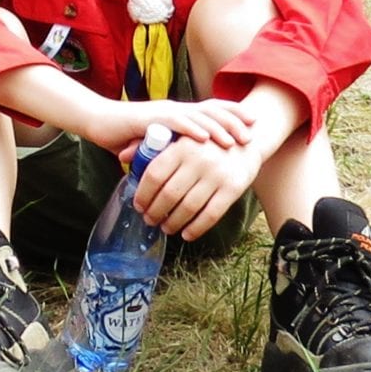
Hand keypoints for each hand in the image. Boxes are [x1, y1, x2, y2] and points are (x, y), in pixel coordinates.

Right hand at [89, 98, 252, 153]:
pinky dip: (192, 129)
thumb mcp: (158, 145)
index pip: (211, 110)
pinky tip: (205, 138)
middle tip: (252, 133)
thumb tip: (189, 167)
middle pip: (211, 111)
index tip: (253, 124)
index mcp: (180, 115)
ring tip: (235, 138)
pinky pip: (176, 123)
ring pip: (198, 116)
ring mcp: (164, 113)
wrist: (100, 123)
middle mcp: (176, 110)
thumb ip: (174, 151)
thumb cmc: (126, 136)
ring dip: (218, 127)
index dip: (233, 115)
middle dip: (234, 121)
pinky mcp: (151, 119)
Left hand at [133, 138, 264, 240]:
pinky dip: (196, 228)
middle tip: (149, 219)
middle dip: (155, 212)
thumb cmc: (206, 142)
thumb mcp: (180, 137)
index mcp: (182, 146)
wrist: (248, 139)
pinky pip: (211, 215)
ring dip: (173, 222)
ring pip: (188, 207)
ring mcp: (217, 174)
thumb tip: (121, 156)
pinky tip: (186, 234)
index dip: (143, 194)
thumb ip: (150, 145)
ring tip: (166, 227)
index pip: (154, 174)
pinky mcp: (233, 188)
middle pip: (169, 194)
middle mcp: (199, 159)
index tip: (138, 205)